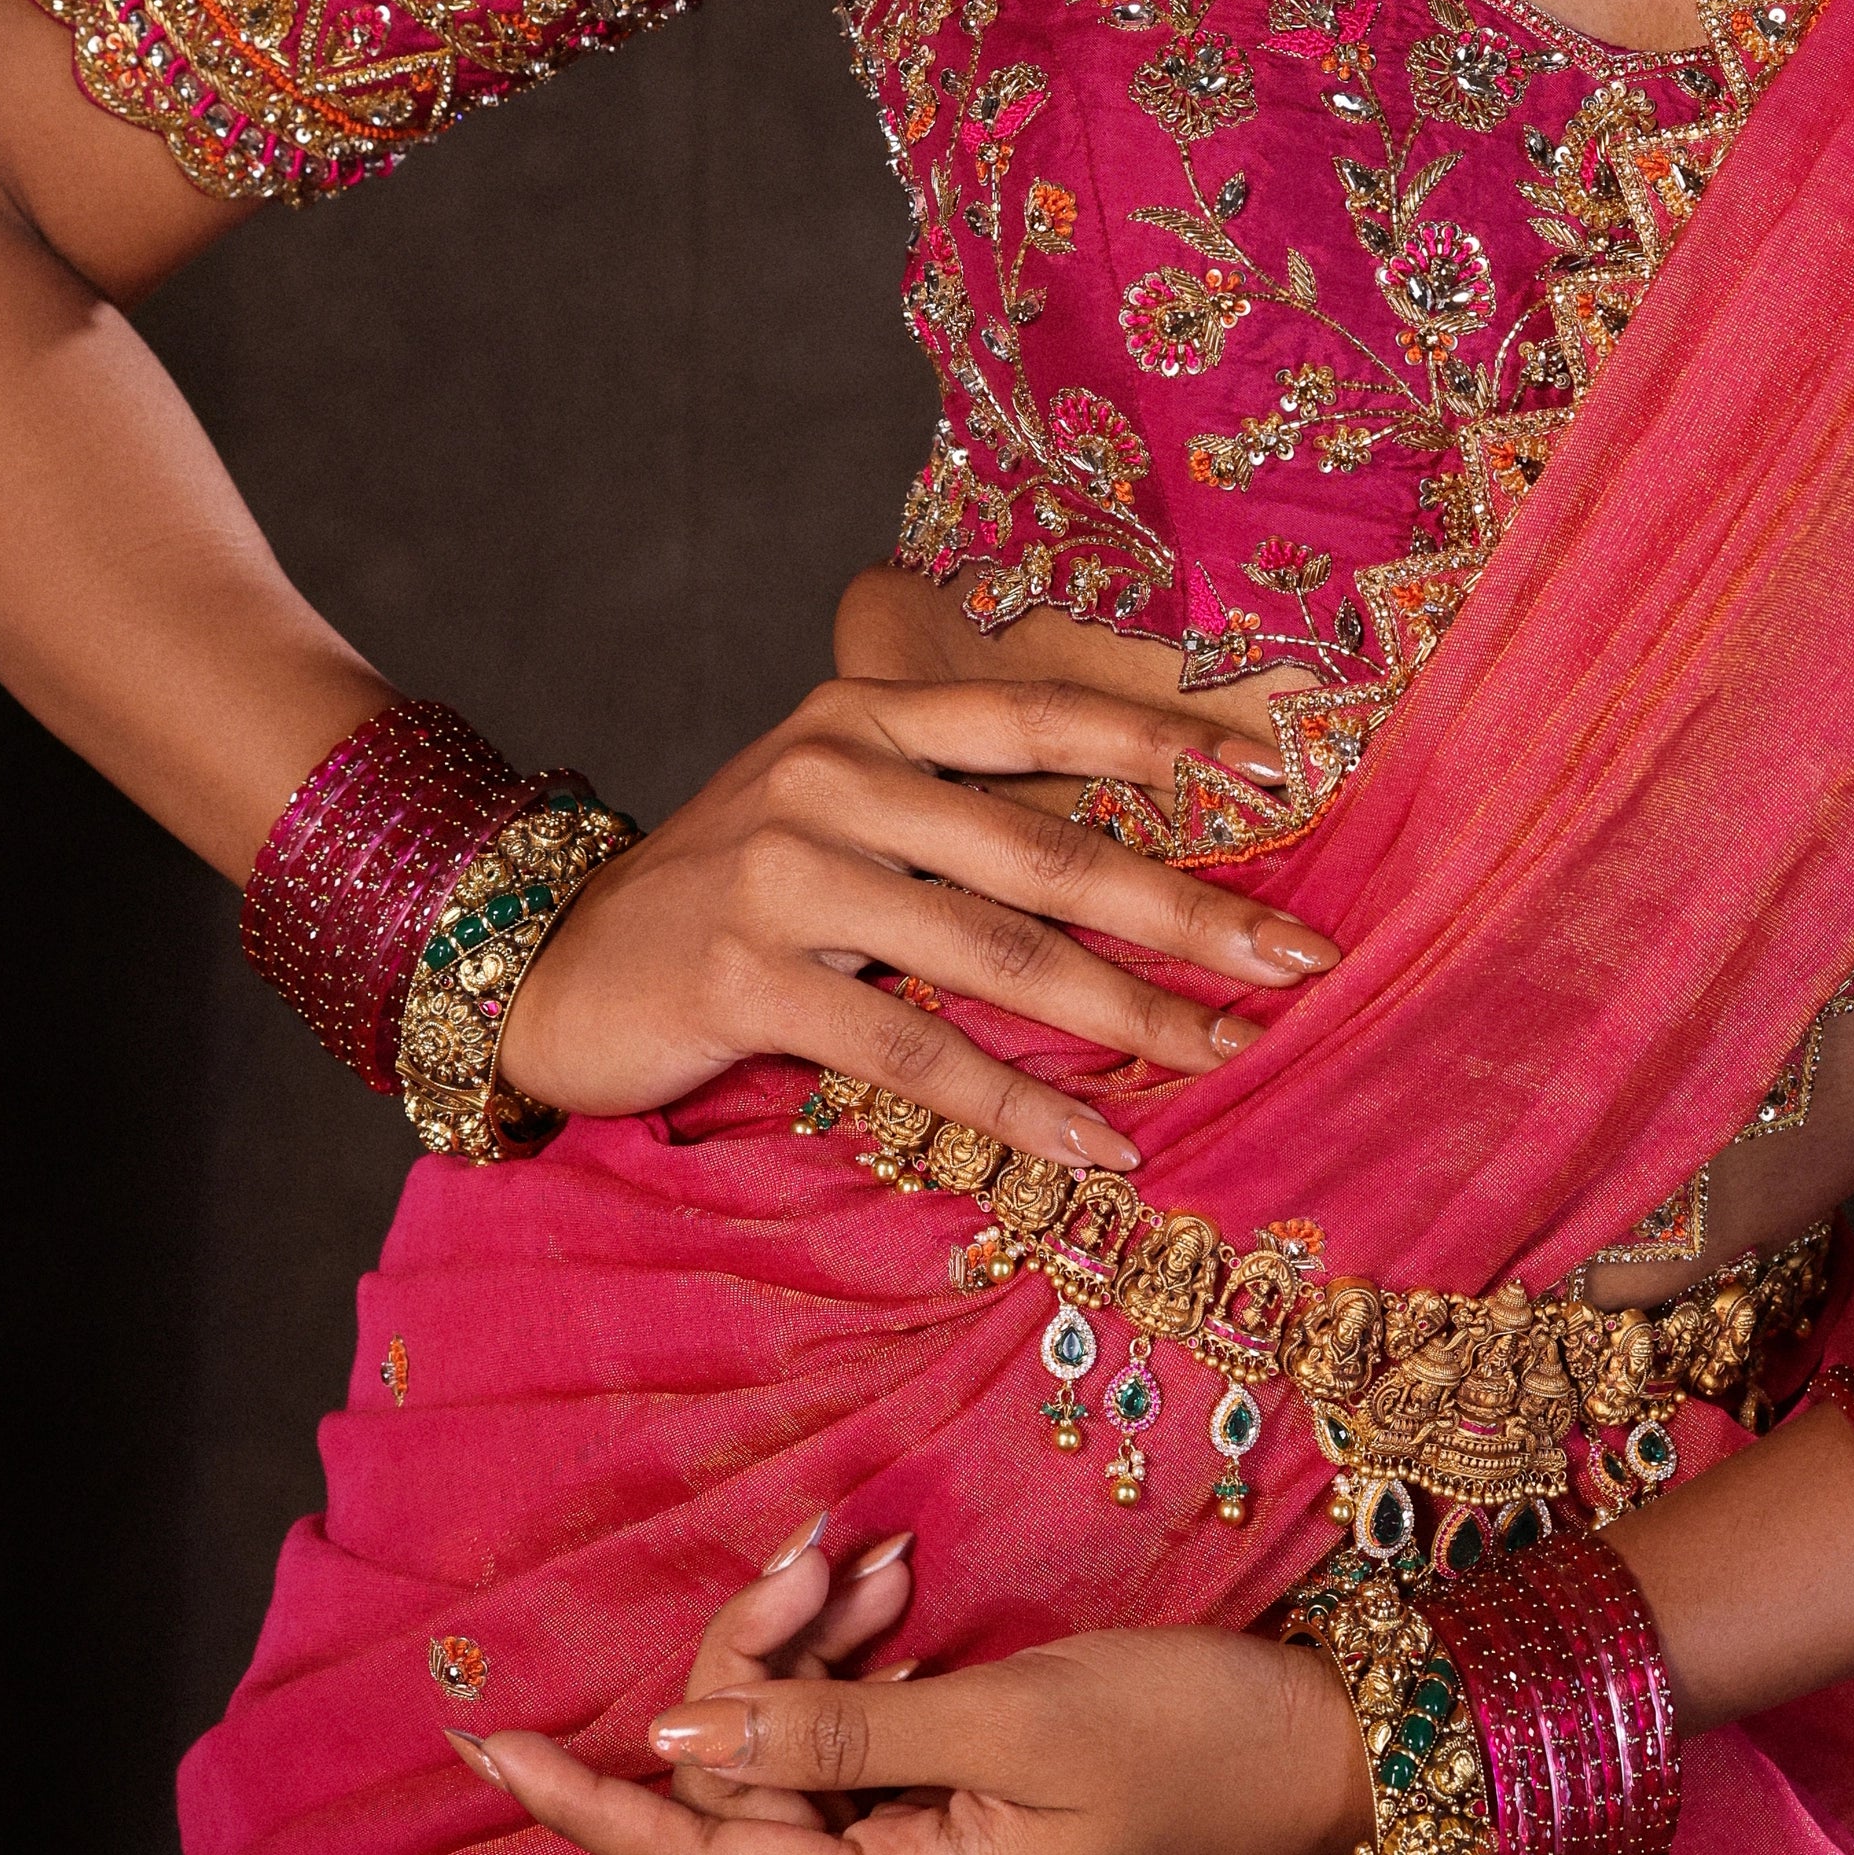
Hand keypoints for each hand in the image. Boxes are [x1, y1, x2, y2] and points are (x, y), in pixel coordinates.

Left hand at [468, 1624, 1378, 1854]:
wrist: (1322, 1762)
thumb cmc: (1185, 1735)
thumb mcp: (1012, 1714)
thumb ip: (837, 1726)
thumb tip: (681, 1730)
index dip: (586, 1800)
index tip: (484, 1748)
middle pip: (747, 1788)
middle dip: (754, 1656)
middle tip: (823, 1547)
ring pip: (796, 1761)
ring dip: (812, 1649)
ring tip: (870, 1558)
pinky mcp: (959, 1842)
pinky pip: (856, 1757)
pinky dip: (857, 1671)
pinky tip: (888, 1596)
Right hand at [491, 673, 1333, 1146]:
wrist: (551, 958)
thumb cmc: (728, 890)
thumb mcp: (834, 808)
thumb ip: (952, 811)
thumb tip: (1126, 860)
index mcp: (869, 712)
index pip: (1041, 713)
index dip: (1164, 744)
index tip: (1282, 781)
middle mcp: (836, 771)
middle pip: (1052, 848)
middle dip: (1191, 910)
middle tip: (1302, 957)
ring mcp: (791, 868)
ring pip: (1000, 954)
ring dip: (1131, 1017)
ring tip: (1228, 1056)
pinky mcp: (753, 975)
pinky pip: (918, 1049)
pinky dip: (1019, 1104)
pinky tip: (1096, 1143)